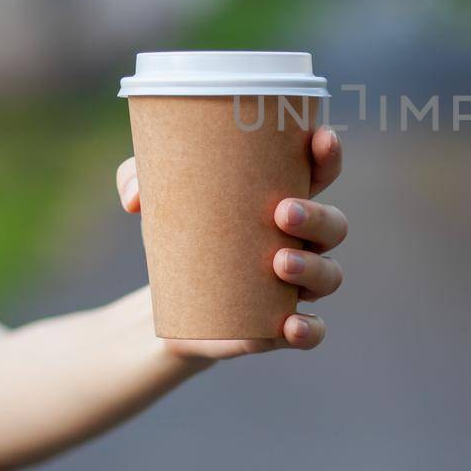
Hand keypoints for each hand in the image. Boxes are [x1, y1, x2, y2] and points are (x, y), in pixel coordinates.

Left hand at [116, 126, 345, 359]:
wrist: (167, 304)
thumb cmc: (178, 234)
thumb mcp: (155, 200)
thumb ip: (137, 180)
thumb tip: (136, 198)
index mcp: (283, 199)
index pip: (321, 173)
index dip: (328, 156)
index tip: (320, 139)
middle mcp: (301, 242)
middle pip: (334, 226)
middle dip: (317, 217)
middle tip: (282, 211)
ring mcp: (295, 286)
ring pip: (329, 275)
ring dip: (313, 267)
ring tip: (279, 263)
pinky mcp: (279, 327)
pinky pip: (313, 331)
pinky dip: (309, 330)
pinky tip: (291, 325)